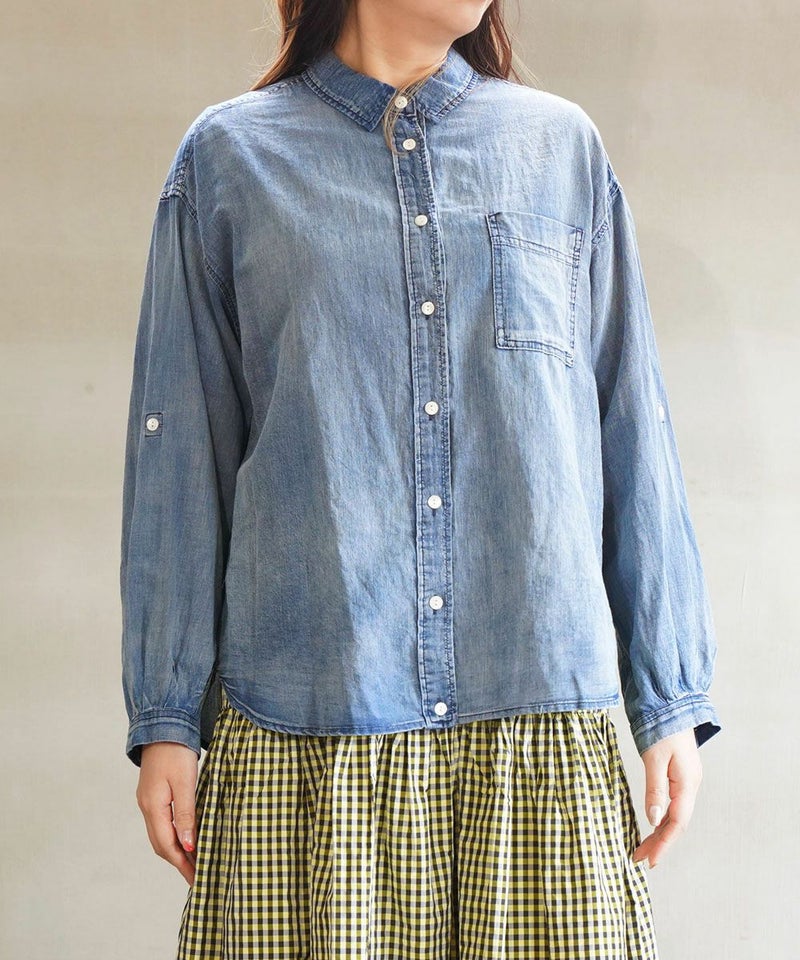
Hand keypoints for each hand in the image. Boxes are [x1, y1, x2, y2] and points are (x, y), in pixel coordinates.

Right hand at [136, 742, 199, 884]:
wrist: (164, 723)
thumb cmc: (176, 751)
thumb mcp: (185, 783)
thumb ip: (187, 815)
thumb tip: (188, 846)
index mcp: (153, 807)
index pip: (167, 845)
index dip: (182, 864)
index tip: (196, 879)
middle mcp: (147, 807)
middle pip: (161, 844)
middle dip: (178, 862)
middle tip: (198, 875)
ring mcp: (148, 800)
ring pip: (160, 834)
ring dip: (175, 849)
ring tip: (194, 860)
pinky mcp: (153, 793)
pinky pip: (161, 822)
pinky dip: (173, 835)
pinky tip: (185, 836)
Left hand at [632, 727, 701, 868]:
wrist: (671, 702)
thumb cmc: (663, 727)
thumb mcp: (655, 759)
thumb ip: (655, 790)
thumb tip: (654, 820)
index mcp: (687, 783)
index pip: (677, 823)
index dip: (663, 844)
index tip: (649, 860)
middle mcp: (691, 785)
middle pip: (677, 822)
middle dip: (660, 842)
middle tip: (640, 858)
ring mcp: (687, 780)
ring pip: (676, 814)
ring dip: (660, 832)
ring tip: (643, 847)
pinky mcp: (680, 774)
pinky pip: (673, 803)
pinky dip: (662, 817)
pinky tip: (653, 823)